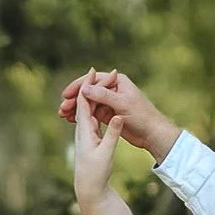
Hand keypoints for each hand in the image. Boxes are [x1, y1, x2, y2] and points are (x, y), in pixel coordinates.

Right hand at [57, 67, 179, 163]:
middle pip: (89, 92)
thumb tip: (84, 88)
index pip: (93, 80)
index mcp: (117, 81)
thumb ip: (103, 95)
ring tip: (63, 116)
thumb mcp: (122, 104)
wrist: (153, 133)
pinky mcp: (110, 115)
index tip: (65, 95)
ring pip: (89, 103)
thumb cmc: (142, 116)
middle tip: (61, 108)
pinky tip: (72, 121)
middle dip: (74, 99)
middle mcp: (112, 90)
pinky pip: (93, 113)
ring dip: (76, 109)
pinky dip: (83, 116)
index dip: (78, 87)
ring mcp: (110, 102)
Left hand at [72, 79, 124, 206]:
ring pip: (89, 109)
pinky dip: (97, 107)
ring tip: (102, 81)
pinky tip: (101, 103)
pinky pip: (93, 118)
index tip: (93, 70)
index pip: (85, 101)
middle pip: (86, 102)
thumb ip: (112, 134)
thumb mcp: (106, 153)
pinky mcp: (91, 139)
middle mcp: (83, 129)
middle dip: (92, 86)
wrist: (90, 189)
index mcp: (85, 130)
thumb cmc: (96, 173)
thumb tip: (118, 116)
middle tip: (101, 70)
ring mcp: (86, 134)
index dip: (88, 85)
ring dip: (95, 95)